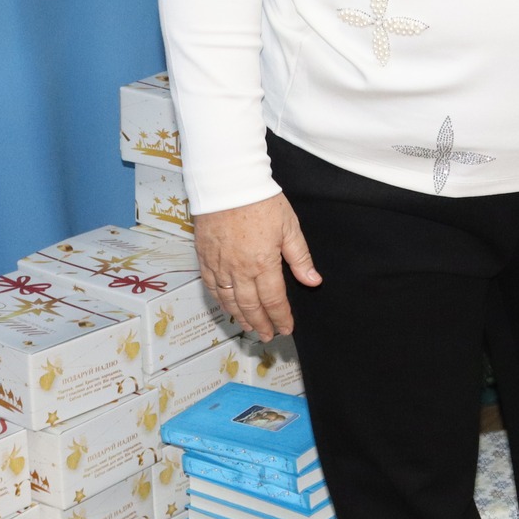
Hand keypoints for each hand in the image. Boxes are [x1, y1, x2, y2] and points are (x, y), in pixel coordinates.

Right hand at [192, 194, 321, 340]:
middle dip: (261, 324)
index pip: (273, 300)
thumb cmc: (260, 201)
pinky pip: (211, 286)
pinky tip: (226, 307)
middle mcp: (239, 270)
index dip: (280, 317)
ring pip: (229, 301)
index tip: (286, 328)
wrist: (228, 182)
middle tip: (268, 335)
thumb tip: (313, 281)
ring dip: (241, 317)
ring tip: (250, 327)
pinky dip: (220, 301)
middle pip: (250, 306)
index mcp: (263, 263)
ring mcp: (220, 264)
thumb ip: (300, 258)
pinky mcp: (205, 257)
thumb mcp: (289, 227)